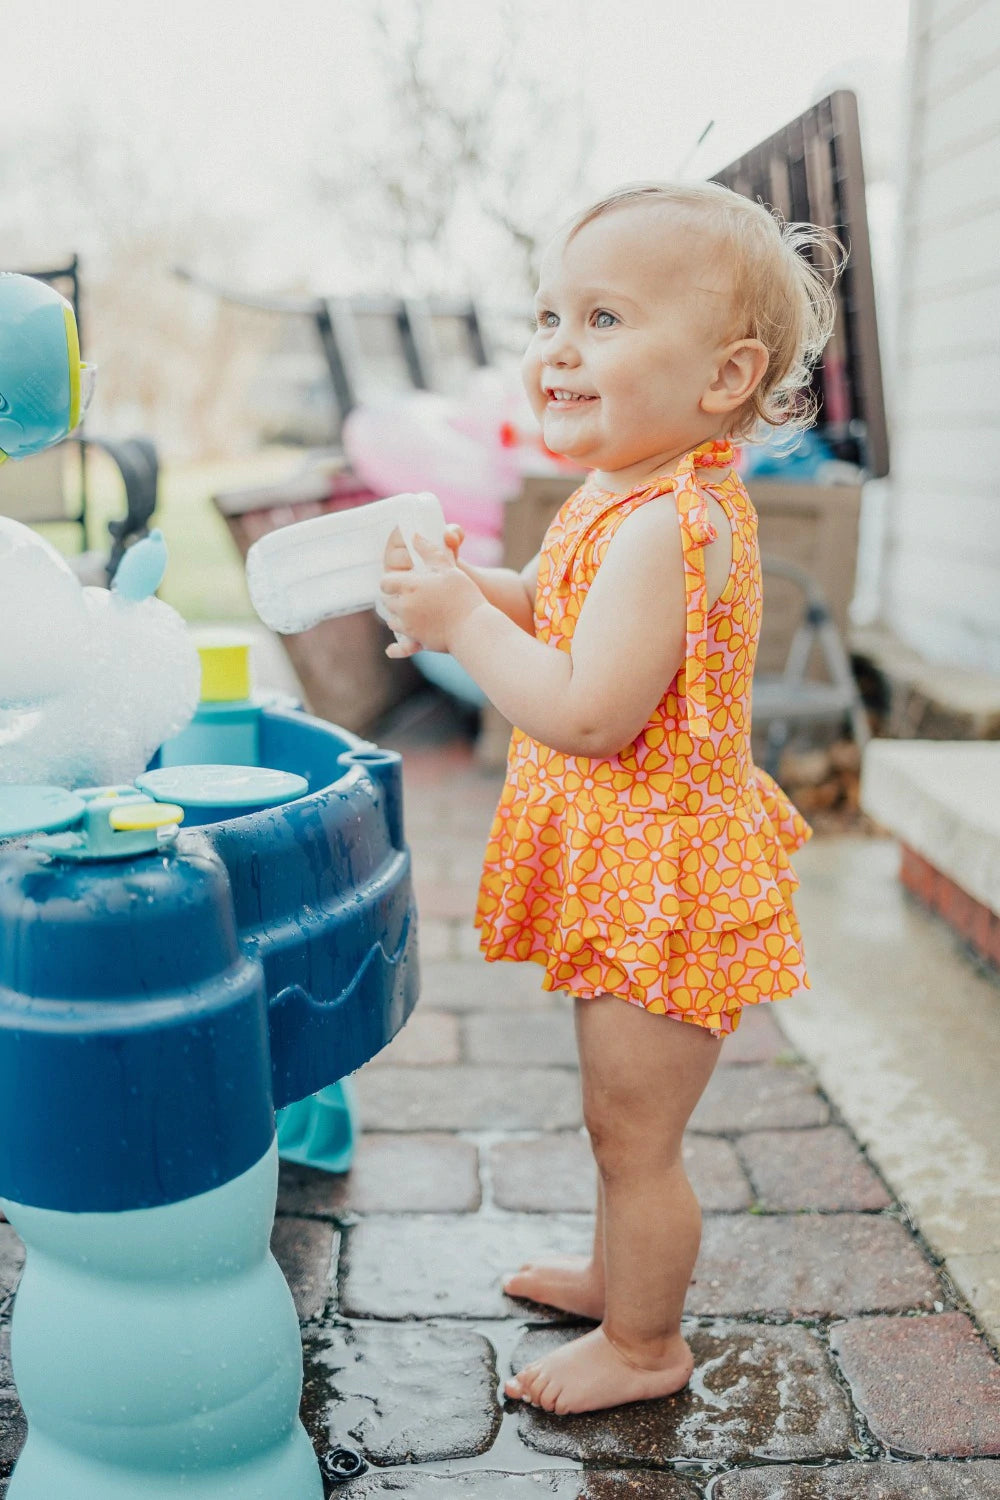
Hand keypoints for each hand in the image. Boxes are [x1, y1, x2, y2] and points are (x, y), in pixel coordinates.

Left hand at [380, 533, 483, 657]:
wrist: (473, 627)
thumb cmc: (463, 595)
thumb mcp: (448, 568)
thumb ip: (429, 551)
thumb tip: (415, 536)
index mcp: (409, 586)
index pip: (385, 582)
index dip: (391, 581)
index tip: (399, 580)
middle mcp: (404, 606)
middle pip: (387, 601)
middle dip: (395, 597)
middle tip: (408, 594)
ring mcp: (408, 626)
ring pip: (392, 620)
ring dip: (398, 615)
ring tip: (412, 612)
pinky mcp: (416, 641)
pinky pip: (399, 645)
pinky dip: (399, 642)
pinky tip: (397, 643)